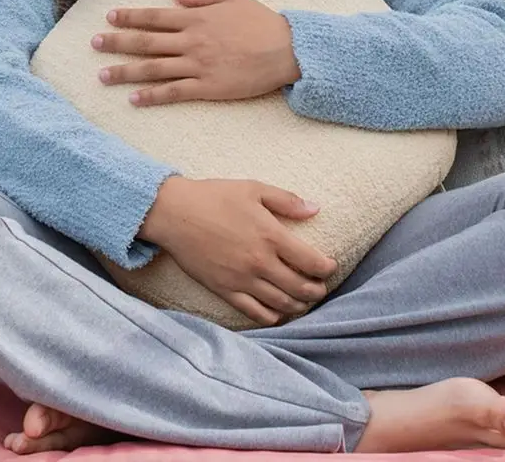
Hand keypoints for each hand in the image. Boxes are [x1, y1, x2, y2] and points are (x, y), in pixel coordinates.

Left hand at [92, 0, 300, 106]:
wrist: (286, 50)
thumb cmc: (262, 22)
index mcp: (196, 18)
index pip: (154, 16)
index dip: (130, 16)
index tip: (109, 16)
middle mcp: (191, 41)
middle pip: (145, 42)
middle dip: (117, 42)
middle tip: (94, 44)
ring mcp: (197, 65)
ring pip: (153, 69)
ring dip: (125, 72)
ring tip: (102, 75)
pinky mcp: (207, 87)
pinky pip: (173, 92)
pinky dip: (151, 96)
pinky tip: (134, 99)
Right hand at [139, 176, 337, 325]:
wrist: (174, 213)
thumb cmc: (214, 196)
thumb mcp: (253, 188)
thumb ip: (287, 200)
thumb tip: (315, 209)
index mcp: (271, 236)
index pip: (311, 261)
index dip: (326, 268)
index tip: (331, 267)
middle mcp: (260, 262)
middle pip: (300, 287)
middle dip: (316, 290)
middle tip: (321, 288)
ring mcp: (242, 279)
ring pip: (281, 303)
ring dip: (299, 305)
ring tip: (304, 301)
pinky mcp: (225, 290)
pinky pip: (254, 312)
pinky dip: (272, 316)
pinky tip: (278, 313)